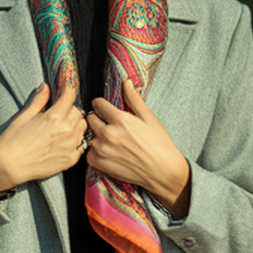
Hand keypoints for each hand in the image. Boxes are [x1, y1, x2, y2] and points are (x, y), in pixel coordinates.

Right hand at [0, 81, 86, 190]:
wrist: (9, 167)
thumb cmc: (13, 141)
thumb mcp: (24, 116)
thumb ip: (38, 100)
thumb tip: (45, 86)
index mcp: (54, 117)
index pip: (70, 95)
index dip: (68, 89)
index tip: (66, 87)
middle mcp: (66, 131)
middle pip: (78, 112)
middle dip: (70, 109)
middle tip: (58, 113)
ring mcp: (70, 146)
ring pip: (82, 127)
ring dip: (75, 124)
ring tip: (62, 128)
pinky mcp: (71, 159)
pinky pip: (82, 145)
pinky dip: (76, 141)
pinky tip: (63, 142)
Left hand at [87, 80, 190, 216]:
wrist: (163, 170)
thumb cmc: (160, 143)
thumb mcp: (149, 117)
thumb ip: (134, 99)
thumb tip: (126, 82)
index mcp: (120, 119)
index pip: (98, 104)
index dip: (102, 105)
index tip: (105, 109)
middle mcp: (108, 133)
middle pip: (90, 119)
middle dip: (97, 119)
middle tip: (107, 124)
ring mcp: (103, 150)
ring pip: (89, 137)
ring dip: (96, 136)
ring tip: (109, 140)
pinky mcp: (102, 164)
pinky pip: (89, 154)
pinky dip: (95, 153)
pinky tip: (107, 152)